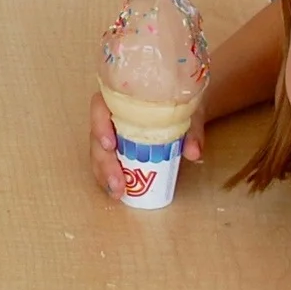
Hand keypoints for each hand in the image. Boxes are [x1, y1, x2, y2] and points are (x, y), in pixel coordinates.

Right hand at [89, 90, 203, 200]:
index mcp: (122, 97)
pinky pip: (105, 160)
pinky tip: (115, 191)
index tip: (110, 145)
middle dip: (104, 161)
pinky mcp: (115, 145)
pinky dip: (108, 175)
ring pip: (98, 151)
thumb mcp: (189, 112)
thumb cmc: (180, 104)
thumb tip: (193, 153)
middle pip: (96, 135)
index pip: (100, 107)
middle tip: (118, 182)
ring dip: (104, 173)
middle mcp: (111, 113)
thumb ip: (192, 131)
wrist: (183, 106)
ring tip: (116, 192)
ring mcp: (111, 130)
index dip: (100, 125)